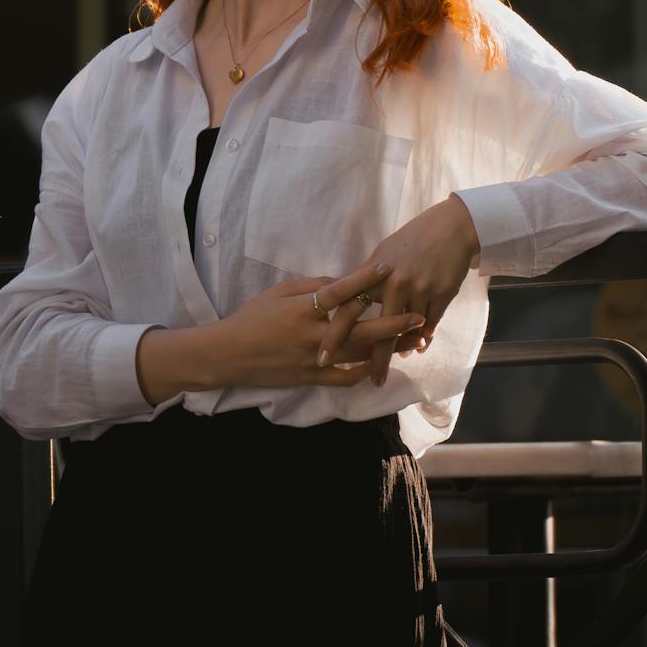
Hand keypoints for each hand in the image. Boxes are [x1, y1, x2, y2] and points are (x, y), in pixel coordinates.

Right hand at [213, 259, 428, 391]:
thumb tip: (342, 281)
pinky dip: (364, 372)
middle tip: (418, 314)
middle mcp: (311, 335)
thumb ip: (311, 286)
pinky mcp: (311, 379)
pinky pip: (343, 379)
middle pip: (359, 329)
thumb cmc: (252, 317)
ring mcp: (313, 360)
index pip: (338, 291)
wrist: (228, 354)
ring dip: (387, 348)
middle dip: (391, 322)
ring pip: (358, 355)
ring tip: (411, 341)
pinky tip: (380, 364)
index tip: (388, 267)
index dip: (364, 279)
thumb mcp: (278, 292)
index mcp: (301, 309)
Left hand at [314, 196, 479, 387]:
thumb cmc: (413, 238)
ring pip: (405, 332)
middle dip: (371, 358)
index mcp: (373, 272)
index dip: (333, 334)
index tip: (322, 357)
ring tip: (387, 373)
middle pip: (376, 329)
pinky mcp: (441, 295)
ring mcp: (419, 290)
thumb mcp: (383, 253)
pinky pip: (430, 325)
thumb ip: (366, 278)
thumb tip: (349, 299)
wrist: (452, 227)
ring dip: (398, 352)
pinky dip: (424, 339)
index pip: (347, 307)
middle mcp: (394, 283)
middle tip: (368, 381)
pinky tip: (418, 348)